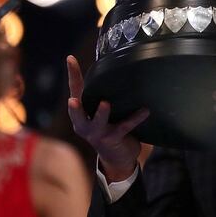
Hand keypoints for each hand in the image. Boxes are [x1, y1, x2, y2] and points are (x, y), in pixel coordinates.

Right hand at [66, 55, 149, 181]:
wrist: (117, 158)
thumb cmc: (109, 128)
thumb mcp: (101, 113)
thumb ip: (102, 95)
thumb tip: (115, 66)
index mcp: (81, 114)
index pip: (75, 90)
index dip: (72, 75)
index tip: (70, 58)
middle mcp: (84, 124)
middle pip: (76, 114)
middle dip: (75, 107)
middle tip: (72, 100)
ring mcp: (97, 134)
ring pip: (97, 123)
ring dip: (101, 114)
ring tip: (105, 104)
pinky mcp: (112, 140)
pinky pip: (124, 127)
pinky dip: (135, 118)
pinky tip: (145, 111)